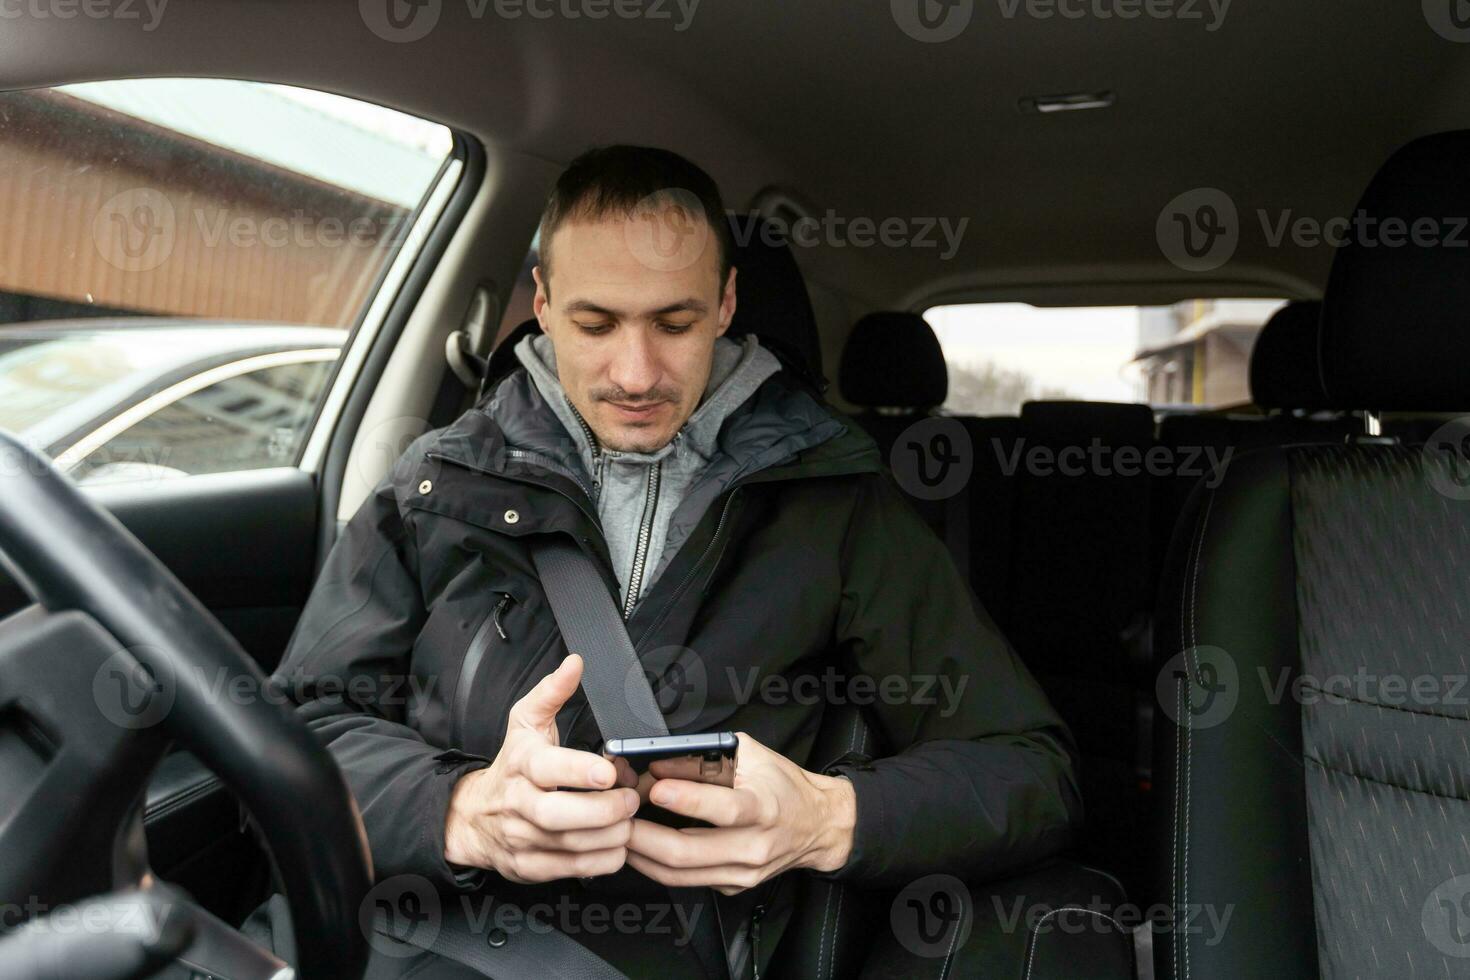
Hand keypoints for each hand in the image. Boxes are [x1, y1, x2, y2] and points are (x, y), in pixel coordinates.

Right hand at [444, 655, 639, 882]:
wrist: (473, 816)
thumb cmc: (511, 766)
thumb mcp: (525, 722)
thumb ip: (553, 692)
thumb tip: (575, 664)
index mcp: (523, 764)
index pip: (548, 768)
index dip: (579, 770)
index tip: (608, 770)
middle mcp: (520, 803)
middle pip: (560, 815)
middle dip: (604, 810)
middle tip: (630, 799)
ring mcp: (524, 838)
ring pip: (572, 845)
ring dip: (610, 835)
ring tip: (628, 819)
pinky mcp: (531, 866)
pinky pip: (574, 869)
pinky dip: (603, 859)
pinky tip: (616, 843)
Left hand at [625, 732, 855, 894]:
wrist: (817, 825)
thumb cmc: (782, 785)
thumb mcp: (749, 756)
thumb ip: (702, 759)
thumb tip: (657, 763)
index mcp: (763, 807)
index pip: (724, 809)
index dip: (687, 800)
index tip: (655, 789)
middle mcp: (754, 845)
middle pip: (689, 851)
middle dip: (644, 836)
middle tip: (617, 819)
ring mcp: (743, 872)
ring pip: (681, 873)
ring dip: (642, 855)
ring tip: (618, 835)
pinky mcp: (733, 886)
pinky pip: (687, 881)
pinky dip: (657, 866)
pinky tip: (640, 850)